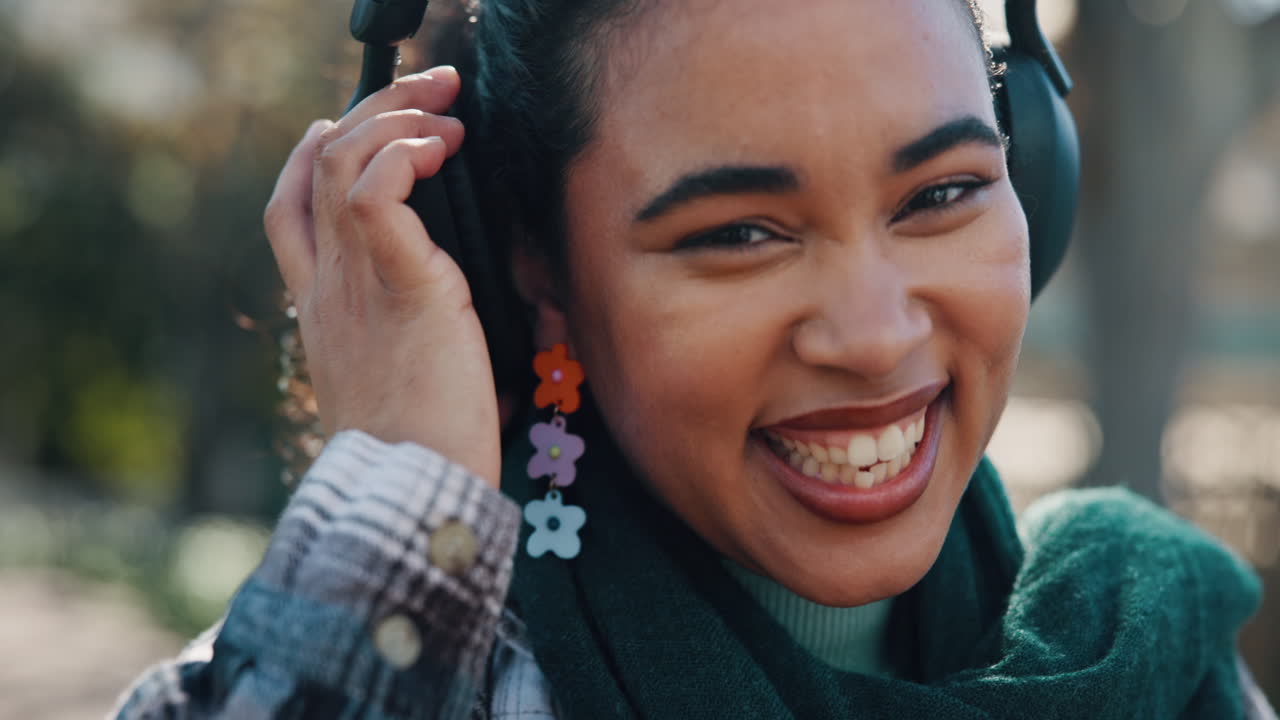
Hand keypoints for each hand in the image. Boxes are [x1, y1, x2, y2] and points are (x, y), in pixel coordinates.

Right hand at [264, 66, 500, 487]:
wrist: (417, 497)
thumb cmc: (423, 452)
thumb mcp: (401, 382)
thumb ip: (408, 334)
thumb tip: (454, 315)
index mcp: (322, 311)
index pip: (288, 213)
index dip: (309, 156)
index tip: (349, 127)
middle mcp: (327, 289)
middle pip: (316, 165)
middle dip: (373, 111)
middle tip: (431, 94)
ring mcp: (355, 285)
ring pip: (341, 160)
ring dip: (396, 118)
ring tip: (446, 117)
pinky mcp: (403, 287)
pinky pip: (375, 191)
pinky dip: (404, 153)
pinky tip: (442, 150)